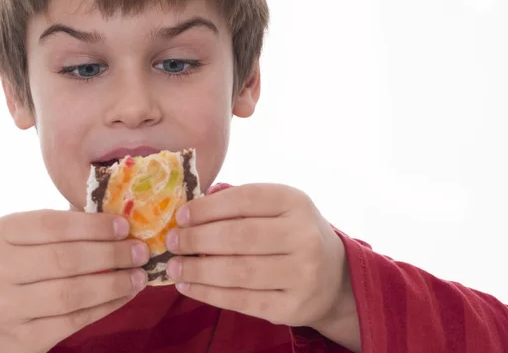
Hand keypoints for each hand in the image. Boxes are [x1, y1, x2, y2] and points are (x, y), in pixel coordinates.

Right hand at [0, 210, 149, 352]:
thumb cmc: (8, 266)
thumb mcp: (21, 237)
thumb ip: (61, 227)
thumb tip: (119, 221)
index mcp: (1, 234)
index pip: (55, 225)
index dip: (95, 226)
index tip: (126, 226)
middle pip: (67, 260)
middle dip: (113, 254)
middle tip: (141, 251)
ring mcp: (7, 309)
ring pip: (73, 294)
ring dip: (115, 284)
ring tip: (139, 275)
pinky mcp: (21, 340)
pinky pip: (74, 321)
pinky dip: (106, 307)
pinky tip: (124, 295)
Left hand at [163, 184, 355, 331]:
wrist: (334, 277)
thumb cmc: (293, 234)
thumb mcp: (277, 208)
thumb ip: (240, 201)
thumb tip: (195, 205)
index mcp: (296, 202)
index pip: (245, 200)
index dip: (208, 208)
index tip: (181, 216)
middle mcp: (304, 236)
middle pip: (239, 237)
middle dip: (197, 239)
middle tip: (172, 242)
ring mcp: (302, 274)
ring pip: (238, 272)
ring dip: (197, 270)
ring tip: (174, 267)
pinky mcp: (293, 307)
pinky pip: (242, 301)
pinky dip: (209, 294)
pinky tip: (189, 286)